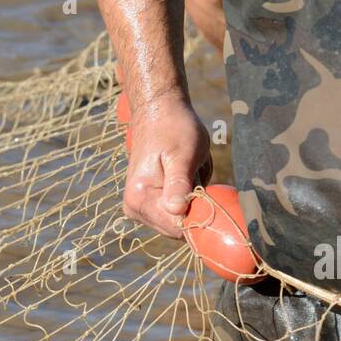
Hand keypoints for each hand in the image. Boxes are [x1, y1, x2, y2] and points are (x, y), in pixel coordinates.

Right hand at [123, 95, 212, 237]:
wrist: (158, 113)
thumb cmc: (174, 129)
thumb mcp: (183, 154)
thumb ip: (179, 184)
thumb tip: (177, 212)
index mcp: (139, 199)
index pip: (177, 228)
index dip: (198, 215)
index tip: (206, 191)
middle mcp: (134, 209)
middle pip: (178, 228)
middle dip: (194, 206)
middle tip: (195, 174)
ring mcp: (139, 209)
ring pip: (179, 221)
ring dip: (192, 200)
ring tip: (189, 172)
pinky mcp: (147, 206)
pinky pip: (176, 213)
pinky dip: (187, 197)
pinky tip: (185, 177)